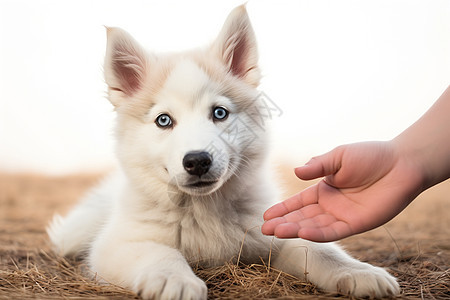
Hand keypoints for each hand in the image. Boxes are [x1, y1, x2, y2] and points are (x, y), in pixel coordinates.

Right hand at [262, 141, 423, 241]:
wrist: (400, 163)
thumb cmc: (370, 156)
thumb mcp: (338, 156)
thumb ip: (317, 166)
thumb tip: (296, 173)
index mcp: (324, 189)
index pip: (298, 203)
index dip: (282, 209)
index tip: (266, 216)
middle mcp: (331, 205)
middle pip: (303, 217)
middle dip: (284, 223)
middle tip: (265, 230)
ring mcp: (342, 216)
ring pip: (314, 226)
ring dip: (296, 230)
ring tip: (277, 232)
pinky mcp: (357, 224)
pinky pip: (334, 232)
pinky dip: (318, 234)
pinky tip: (303, 234)